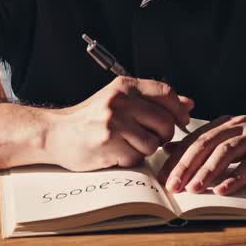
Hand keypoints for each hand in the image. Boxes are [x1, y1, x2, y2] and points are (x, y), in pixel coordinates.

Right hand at [45, 77, 193, 170]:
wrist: (57, 132)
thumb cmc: (90, 117)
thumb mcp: (120, 100)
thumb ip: (153, 101)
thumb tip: (188, 104)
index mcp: (124, 86)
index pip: (166, 93)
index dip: (179, 109)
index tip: (182, 121)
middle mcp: (120, 102)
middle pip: (165, 122)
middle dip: (163, 135)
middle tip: (151, 137)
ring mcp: (114, 124)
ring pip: (153, 143)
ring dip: (145, 149)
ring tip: (127, 143)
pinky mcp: (109, 145)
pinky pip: (136, 158)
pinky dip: (130, 159)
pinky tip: (116, 152)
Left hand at [162, 115, 245, 195]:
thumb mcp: (237, 140)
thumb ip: (208, 145)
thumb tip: (172, 151)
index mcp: (229, 124)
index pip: (196, 139)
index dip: (177, 158)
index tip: (161, 177)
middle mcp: (241, 127)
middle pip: (206, 144)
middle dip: (186, 165)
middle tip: (171, 186)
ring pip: (226, 152)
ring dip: (207, 171)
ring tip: (193, 189)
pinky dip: (235, 178)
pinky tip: (223, 190)